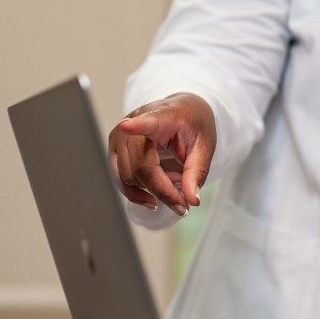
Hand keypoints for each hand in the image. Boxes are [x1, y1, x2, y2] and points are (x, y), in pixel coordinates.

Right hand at [107, 92, 214, 214]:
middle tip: (184, 206)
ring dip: (151, 191)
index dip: (137, 126)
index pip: (148, 122)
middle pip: (140, 167)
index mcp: (162, 116)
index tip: (128, 125)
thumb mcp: (205, 145)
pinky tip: (156, 194)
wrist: (182, 112)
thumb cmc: (193, 125)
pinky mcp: (114, 150)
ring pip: (127, 177)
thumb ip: (197, 172)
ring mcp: (119, 137)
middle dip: (162, 191)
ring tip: (175, 185)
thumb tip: (192, 200)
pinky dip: (138, 192)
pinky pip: (120, 179)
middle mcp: (133, 123)